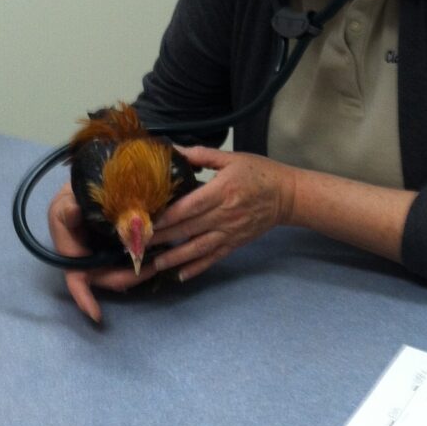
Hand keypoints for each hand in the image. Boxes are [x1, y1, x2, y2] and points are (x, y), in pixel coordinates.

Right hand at [47, 179, 157, 323]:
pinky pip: (129, 259)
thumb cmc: (69, 201)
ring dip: (138, 271)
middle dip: (130, 278)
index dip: (85, 299)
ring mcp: (104, 258)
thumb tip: (73, 211)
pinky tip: (157, 252)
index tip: (97, 315)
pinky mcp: (117, 250)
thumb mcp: (64, 203)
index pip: (76, 282)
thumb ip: (67, 210)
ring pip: (122, 271)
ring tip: (158, 262)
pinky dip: (141, 258)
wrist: (82, 192)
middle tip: (153, 268)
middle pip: (109, 279)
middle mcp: (89, 262)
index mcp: (72, 256)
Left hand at [149, 146, 294, 282]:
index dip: (169, 216)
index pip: (191, 206)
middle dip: (163, 237)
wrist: (287, 195)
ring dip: (175, 257)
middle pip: (189, 228)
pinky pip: (214, 257)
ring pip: (198, 247)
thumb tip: (174, 150)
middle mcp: (225, 214)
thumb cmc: (259, 173)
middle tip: (139, 244)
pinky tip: (181, 275)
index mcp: (222, 191)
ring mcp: (230, 232)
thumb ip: (202, 155)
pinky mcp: (235, 243)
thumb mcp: (232, 158)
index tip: (148, 221)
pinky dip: (197, 268)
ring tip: (154, 264)